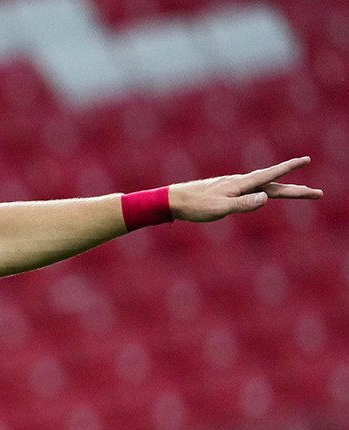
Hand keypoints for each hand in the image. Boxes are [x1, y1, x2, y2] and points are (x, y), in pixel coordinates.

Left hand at [168, 156, 322, 222]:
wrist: (173, 200)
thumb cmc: (195, 206)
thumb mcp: (220, 208)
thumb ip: (243, 204)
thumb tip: (266, 198)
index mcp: (240, 184)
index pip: (270, 176)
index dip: (289, 168)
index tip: (307, 159)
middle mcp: (239, 182)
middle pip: (273, 185)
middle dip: (296, 189)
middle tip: (318, 193)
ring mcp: (233, 186)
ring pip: (264, 187)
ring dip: (284, 190)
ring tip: (300, 192)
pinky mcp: (226, 191)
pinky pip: (253, 190)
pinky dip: (267, 191)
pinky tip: (265, 193)